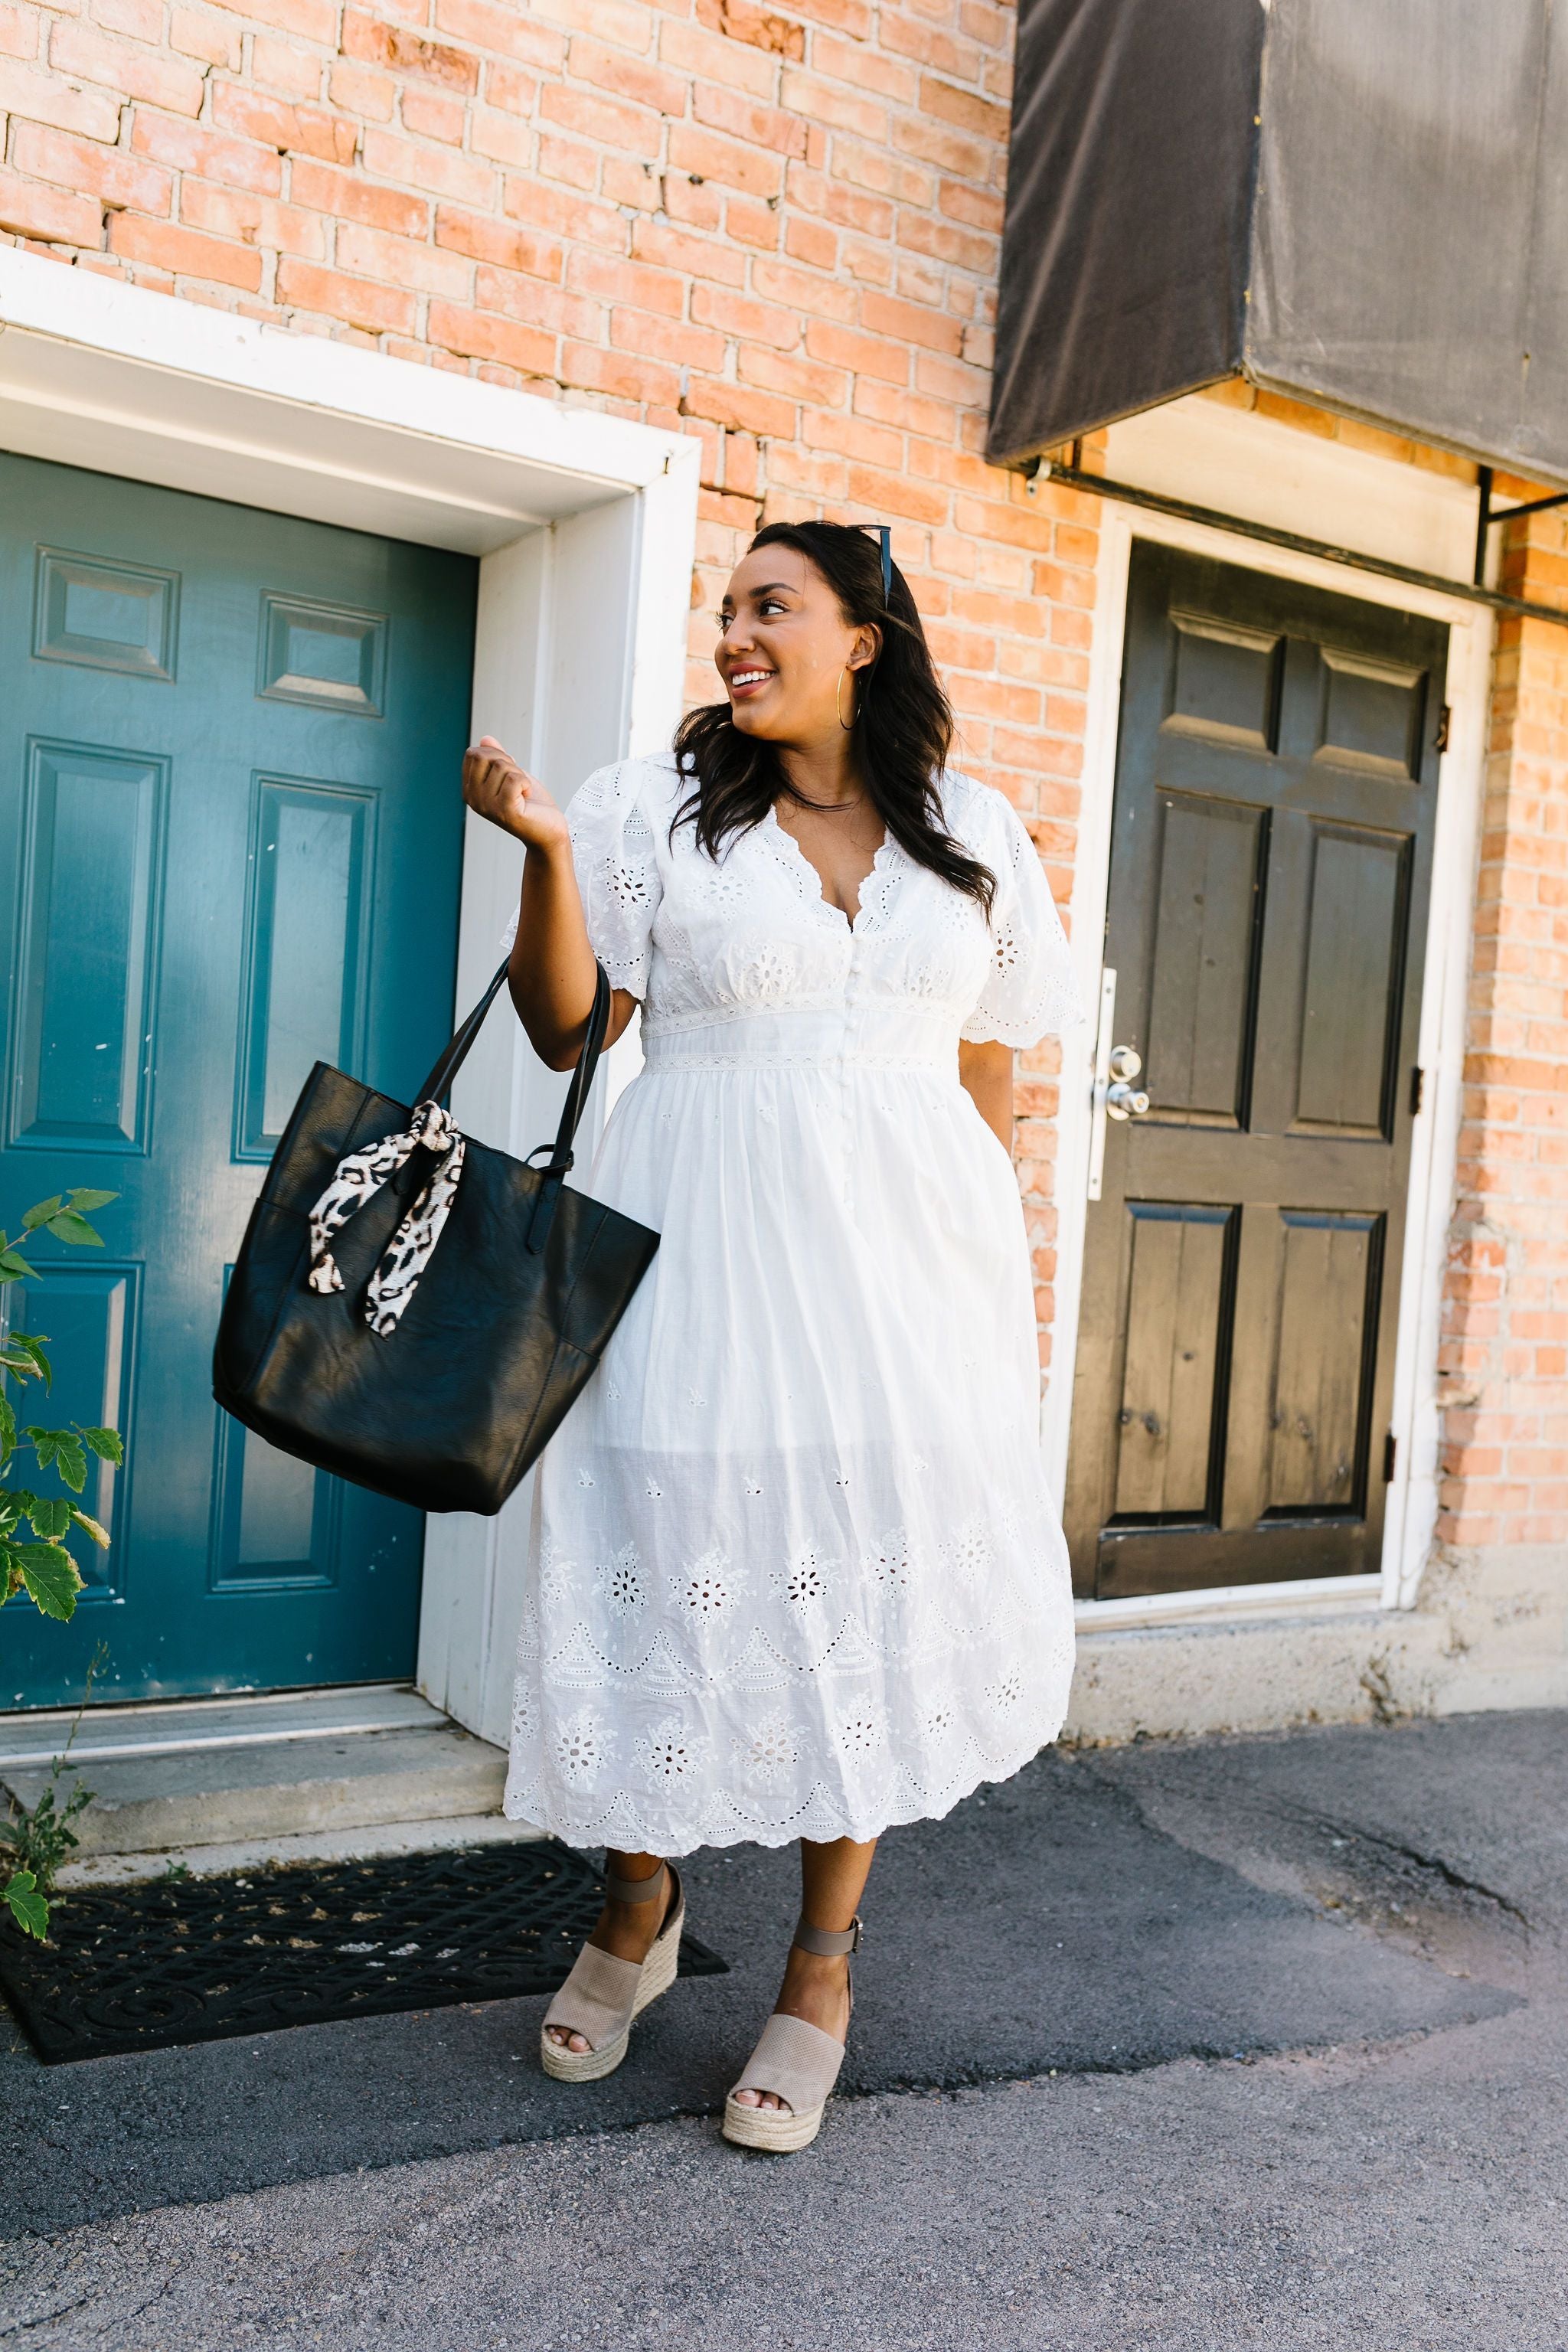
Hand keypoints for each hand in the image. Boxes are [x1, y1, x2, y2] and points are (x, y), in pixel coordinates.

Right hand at [462, 737, 568, 851]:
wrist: (547, 830)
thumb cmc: (530, 804)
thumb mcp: (511, 774)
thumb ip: (496, 758)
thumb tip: (486, 739)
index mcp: (470, 790)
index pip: (473, 754)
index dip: (496, 755)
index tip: (508, 773)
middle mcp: (474, 799)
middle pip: (484, 756)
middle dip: (507, 763)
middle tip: (517, 782)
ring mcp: (487, 806)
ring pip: (502, 766)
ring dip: (520, 776)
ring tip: (523, 793)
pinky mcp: (505, 811)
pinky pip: (515, 779)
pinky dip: (527, 784)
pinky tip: (526, 798)